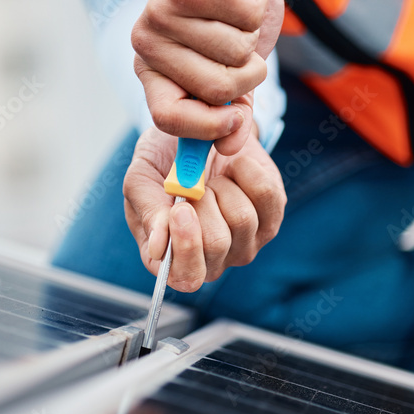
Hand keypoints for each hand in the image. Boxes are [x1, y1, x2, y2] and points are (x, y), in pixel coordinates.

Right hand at [123, 126, 286, 292]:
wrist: (196, 136)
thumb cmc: (162, 163)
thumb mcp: (141, 179)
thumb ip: (147, 212)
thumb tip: (158, 248)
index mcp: (172, 259)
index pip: (186, 277)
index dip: (186, 247)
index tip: (181, 209)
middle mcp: (211, 260)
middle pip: (216, 244)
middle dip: (202, 202)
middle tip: (193, 185)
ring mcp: (245, 243)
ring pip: (242, 219)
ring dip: (222, 186)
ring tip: (211, 179)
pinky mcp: (271, 218)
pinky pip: (266, 195)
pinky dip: (246, 171)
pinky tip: (233, 169)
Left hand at [131, 0, 314, 155]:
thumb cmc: (233, 7)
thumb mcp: (234, 67)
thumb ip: (233, 110)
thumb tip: (232, 148)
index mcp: (151, 69)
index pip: (167, 119)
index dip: (209, 126)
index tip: (238, 114)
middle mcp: (147, 42)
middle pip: (214, 90)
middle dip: (247, 70)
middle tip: (242, 41)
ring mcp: (163, 12)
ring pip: (234, 54)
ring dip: (252, 33)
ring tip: (237, 11)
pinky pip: (245, 18)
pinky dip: (255, 2)